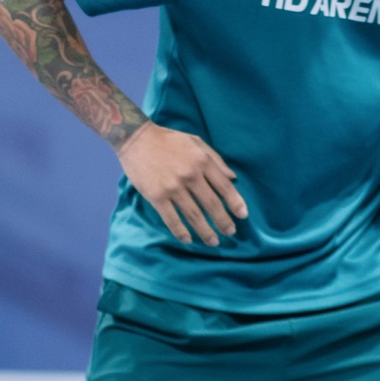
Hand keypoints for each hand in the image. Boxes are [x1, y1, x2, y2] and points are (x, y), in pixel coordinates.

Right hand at [118, 122, 247, 247]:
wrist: (136, 138)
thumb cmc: (168, 140)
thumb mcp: (196, 142)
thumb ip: (215, 159)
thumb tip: (233, 177)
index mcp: (202, 161)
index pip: (224, 187)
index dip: (235, 203)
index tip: (243, 215)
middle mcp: (190, 175)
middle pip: (212, 204)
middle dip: (223, 221)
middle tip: (230, 232)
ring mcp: (173, 187)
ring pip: (194, 215)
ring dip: (205, 232)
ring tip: (213, 242)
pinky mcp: (156, 196)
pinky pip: (171, 219)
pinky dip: (180, 232)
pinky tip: (187, 239)